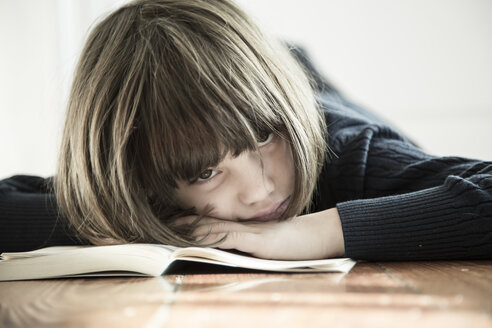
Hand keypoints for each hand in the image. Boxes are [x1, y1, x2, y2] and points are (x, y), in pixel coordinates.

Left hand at [173, 208, 344, 259]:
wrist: (318, 236)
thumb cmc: (294, 243)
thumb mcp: (267, 245)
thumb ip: (248, 244)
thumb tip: (228, 248)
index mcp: (242, 229)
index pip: (210, 223)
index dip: (189, 222)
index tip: (168, 221)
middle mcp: (242, 228)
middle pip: (206, 223)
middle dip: (182, 224)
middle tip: (159, 222)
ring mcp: (249, 233)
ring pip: (215, 229)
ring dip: (191, 230)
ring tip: (170, 229)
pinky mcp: (258, 242)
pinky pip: (232, 238)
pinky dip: (214, 238)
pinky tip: (200, 239)